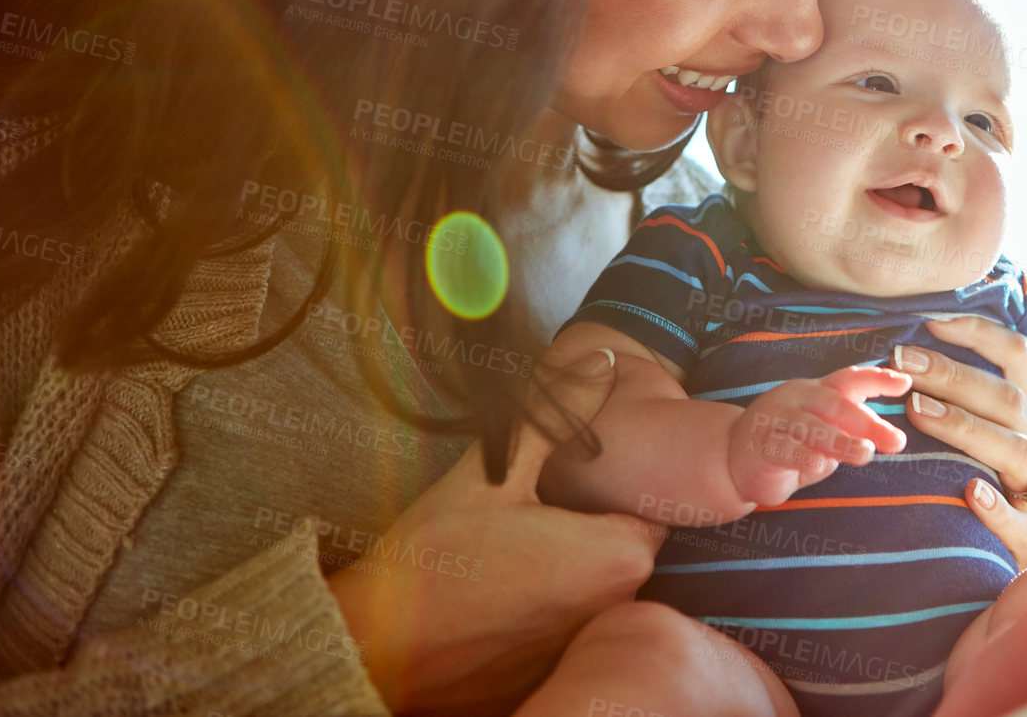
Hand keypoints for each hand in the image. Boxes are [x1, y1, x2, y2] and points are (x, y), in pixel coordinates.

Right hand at [328, 350, 662, 715]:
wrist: (372, 648)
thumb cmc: (434, 559)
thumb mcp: (498, 472)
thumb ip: (559, 415)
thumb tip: (602, 361)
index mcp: (618, 557)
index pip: (655, 500)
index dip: (621, 475)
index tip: (580, 466)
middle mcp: (616, 607)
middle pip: (626, 537)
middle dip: (591, 512)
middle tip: (538, 496)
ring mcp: (584, 641)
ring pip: (595, 576)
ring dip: (568, 553)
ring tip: (512, 537)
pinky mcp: (552, 666)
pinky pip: (565, 614)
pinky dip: (544, 592)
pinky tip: (500, 576)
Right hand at [730, 365, 912, 505]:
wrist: (733, 459)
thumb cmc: (789, 444)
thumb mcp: (824, 433)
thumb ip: (849, 430)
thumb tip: (888, 436)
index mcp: (816, 391)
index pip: (850, 379)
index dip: (877, 379)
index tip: (906, 383)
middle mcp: (797, 399)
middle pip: (836, 404)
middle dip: (868, 422)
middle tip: (896, 441)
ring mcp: (776, 420)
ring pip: (813, 427)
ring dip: (841, 441)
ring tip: (866, 454)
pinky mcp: (761, 446)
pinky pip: (785, 450)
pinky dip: (804, 456)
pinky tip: (822, 464)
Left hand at [891, 315, 1026, 569]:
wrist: (1010, 565)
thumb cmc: (979, 489)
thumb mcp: (976, 438)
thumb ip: (957, 400)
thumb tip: (906, 350)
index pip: (1016, 357)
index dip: (979, 332)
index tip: (931, 321)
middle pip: (1007, 400)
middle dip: (953, 375)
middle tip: (902, 362)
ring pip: (1016, 451)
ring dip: (966, 427)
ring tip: (919, 412)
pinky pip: (1019, 524)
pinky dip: (995, 507)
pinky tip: (969, 492)